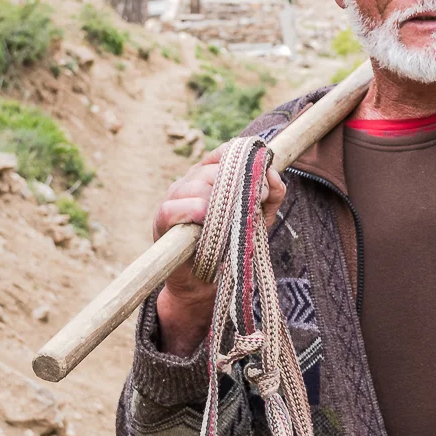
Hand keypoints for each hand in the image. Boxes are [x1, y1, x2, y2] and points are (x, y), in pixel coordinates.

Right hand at [153, 143, 286, 355]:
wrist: (205, 282)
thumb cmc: (230, 245)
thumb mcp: (258, 218)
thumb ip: (271, 195)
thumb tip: (274, 174)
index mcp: (210, 175)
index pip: (225, 152)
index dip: (245, 162)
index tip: (261, 180)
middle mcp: (190, 181)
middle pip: (215, 169)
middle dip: (239, 185)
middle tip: (255, 203)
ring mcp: (174, 198)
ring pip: (197, 184)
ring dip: (218, 201)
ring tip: (229, 219)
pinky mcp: (162, 219)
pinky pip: (175, 206)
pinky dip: (193, 211)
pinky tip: (204, 220)